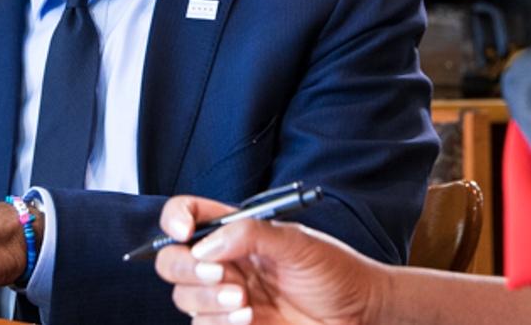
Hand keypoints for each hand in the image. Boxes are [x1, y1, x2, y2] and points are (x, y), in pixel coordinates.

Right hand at [154, 195, 385, 324]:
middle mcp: (226, 262)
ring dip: (206, 300)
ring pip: (184, 297)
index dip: (175, 218)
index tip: (183, 232)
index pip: (189, 215)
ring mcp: (226, 296)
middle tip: (217, 275)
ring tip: (244, 301)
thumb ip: (253, 234)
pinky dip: (217, 322)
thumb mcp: (298, 243)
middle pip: (173, 260)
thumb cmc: (335, 272)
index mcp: (237, 231)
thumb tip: (206, 244)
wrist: (357, 314)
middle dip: (185, 268)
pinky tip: (248, 317)